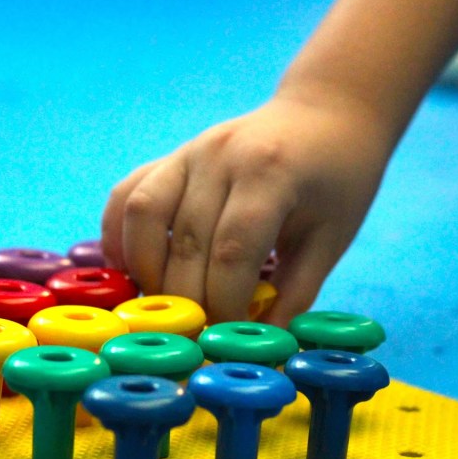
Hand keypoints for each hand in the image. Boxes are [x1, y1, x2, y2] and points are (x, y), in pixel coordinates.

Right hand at [101, 92, 392, 326]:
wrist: (325, 114)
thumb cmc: (338, 180)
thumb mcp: (331, 237)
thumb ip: (295, 293)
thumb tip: (259, 345)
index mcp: (271, 174)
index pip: (232, 251)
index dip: (226, 304)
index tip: (229, 337)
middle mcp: (221, 156)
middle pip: (186, 242)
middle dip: (187, 300)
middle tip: (198, 335)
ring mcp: (190, 151)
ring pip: (142, 214)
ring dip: (145, 270)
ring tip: (163, 306)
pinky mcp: (171, 156)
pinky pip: (127, 194)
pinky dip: (119, 235)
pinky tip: (130, 271)